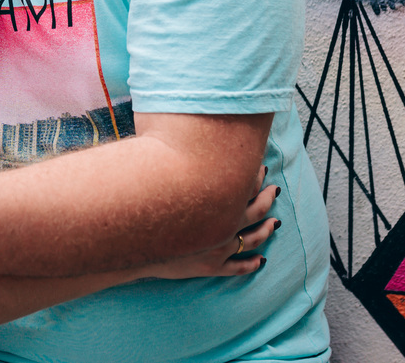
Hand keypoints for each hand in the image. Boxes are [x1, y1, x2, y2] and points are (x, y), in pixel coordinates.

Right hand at [137, 170, 278, 279]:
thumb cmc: (144, 203)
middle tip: (274, 190)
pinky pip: (237, 268)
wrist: (130, 240)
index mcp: (212, 201)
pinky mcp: (209, 268)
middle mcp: (220, 226)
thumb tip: (183, 136)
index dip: (254, 175)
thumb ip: (178, 158)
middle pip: (254, 211)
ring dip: (265, 231)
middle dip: (267, 198)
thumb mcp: (162, 175)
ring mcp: (216, 249)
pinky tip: (260, 261)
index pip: (243, 184)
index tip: (261, 167)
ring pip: (251, 240)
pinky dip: (250, 264)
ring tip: (275, 223)